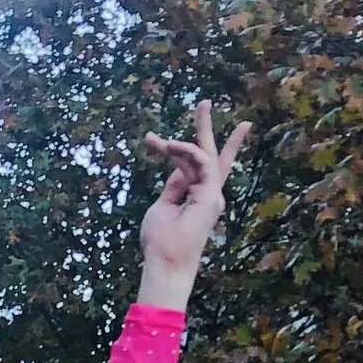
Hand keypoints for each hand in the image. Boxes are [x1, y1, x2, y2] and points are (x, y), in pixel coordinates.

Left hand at [138, 100, 250, 308]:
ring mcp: (211, 193)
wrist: (166, 260)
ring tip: (186, 117)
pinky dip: (184, 152)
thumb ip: (174, 186)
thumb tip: (179, 168)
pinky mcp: (210, 192)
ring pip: (202, 155)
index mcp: (195, 196)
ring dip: (189, 136)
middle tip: (204, 102)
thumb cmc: (160, 240)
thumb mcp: (162, 207)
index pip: (190, 167)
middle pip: (210, 154)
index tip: (151, 140)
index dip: (174, 151)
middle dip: (205, 129)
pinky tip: (168, 146)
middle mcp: (207, 193)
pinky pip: (200, 162)